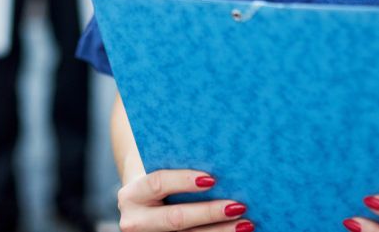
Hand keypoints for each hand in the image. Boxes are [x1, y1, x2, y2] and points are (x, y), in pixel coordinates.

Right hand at [117, 170, 252, 231]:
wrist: (139, 206)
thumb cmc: (157, 179)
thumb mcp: (155, 170)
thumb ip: (174, 163)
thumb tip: (218, 154)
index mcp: (131, 194)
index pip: (158, 183)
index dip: (183, 180)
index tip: (212, 179)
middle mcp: (135, 221)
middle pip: (176, 218)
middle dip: (209, 213)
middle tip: (238, 206)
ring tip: (246, 223)